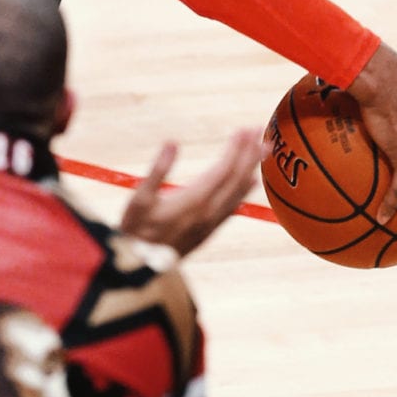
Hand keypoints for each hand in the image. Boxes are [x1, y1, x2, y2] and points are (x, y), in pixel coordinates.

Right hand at [120, 128, 264, 256]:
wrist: (140, 267)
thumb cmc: (136, 230)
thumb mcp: (139, 198)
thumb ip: (158, 170)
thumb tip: (171, 142)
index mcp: (195, 200)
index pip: (223, 169)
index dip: (235, 148)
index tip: (243, 129)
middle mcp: (208, 211)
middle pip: (236, 178)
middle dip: (248, 153)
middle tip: (257, 130)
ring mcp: (211, 222)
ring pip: (238, 192)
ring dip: (250, 168)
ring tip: (261, 149)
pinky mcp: (208, 231)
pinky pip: (233, 207)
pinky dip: (244, 191)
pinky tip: (251, 182)